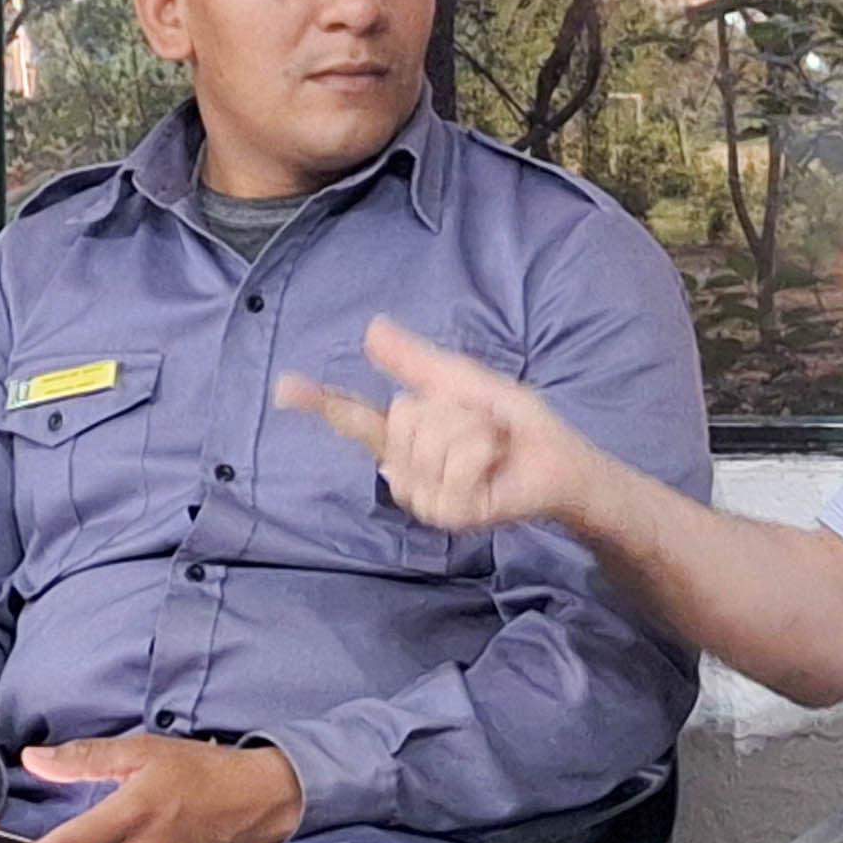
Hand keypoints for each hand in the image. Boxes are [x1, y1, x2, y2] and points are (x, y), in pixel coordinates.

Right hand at [274, 318, 597, 534]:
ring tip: (491, 446)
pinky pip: (455, 464)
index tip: (284, 387)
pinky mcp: (448, 514)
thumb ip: (417, 362)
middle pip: (403, 415)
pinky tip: (495, 465)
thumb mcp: (463, 382)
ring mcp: (424, 496)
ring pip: (430, 440)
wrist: (558, 460)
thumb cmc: (513, 424)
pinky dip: (485, 452)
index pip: (352, 418)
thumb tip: (371, 327)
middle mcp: (405, 470)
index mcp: (403, 438)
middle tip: (480, 425)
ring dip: (473, 431)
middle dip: (450, 409)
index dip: (318, 401)